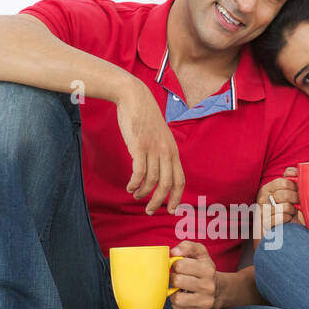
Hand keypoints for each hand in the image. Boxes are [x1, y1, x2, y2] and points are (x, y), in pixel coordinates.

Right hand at [116, 80, 185, 213]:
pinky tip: (129, 187)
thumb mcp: (160, 136)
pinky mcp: (139, 147)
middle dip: (158, 202)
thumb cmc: (145, 118)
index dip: (176, 197)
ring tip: (135, 196)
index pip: (180, 180)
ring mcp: (153, 149)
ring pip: (152, 181)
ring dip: (143, 193)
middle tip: (149, 211)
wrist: (134, 97)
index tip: (170, 210)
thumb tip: (158, 171)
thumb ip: (161, 152)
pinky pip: (139, 173)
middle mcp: (166, 152)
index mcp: (173, 151)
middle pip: (167, 185)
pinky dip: (134, 183)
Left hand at [169, 241, 220, 308]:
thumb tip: (173, 251)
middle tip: (178, 278)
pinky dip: (178, 304)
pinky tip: (185, 298)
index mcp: (208, 269)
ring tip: (180, 289)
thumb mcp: (200, 253)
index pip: (179, 265)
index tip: (179, 267)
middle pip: (176, 281)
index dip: (176, 265)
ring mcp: (204, 302)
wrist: (218, 290)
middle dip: (174, 278)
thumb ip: (187, 246)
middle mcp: (208, 287)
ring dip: (174, 293)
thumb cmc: (203, 269)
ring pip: (176, 298)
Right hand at [256, 166, 298, 231]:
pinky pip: (281, 218)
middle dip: (295, 199)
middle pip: (285, 194)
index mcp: (267, 188)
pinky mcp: (265, 223)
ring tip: (291, 212)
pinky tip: (287, 219)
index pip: (284, 182)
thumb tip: (294, 172)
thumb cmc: (285, 208)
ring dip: (292, 211)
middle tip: (297, 203)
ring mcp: (262, 211)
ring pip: (285, 207)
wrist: (279, 229)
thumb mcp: (287, 192)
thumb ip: (290, 178)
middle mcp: (262, 198)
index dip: (295, 187)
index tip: (298, 191)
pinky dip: (288, 219)